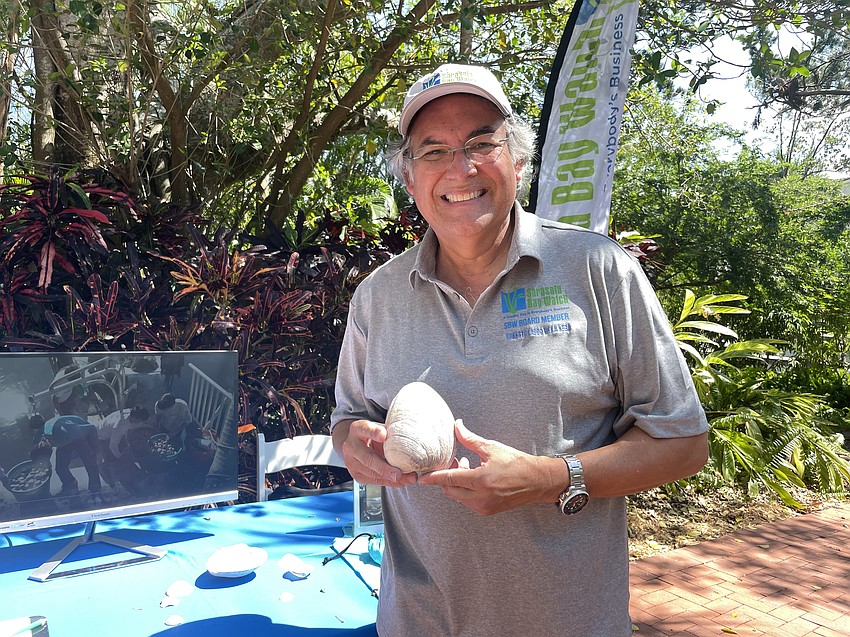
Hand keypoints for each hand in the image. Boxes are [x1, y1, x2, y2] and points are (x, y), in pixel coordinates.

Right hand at [337, 418, 417, 487]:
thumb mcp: (380, 428)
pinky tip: (401, 481)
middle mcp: (351, 446)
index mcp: (357, 429)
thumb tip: (410, 439)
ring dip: (392, 478)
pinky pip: (375, 481)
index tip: (383, 435)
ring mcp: (352, 462)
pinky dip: (390, 482)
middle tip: (398, 474)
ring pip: (372, 474)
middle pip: (368, 458)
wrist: (356, 443)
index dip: (374, 432)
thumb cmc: (372, 434)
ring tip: (409, 478)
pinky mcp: (357, 475)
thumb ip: (390, 433)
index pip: (365, 429)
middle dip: (385, 468)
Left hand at [418, 420, 562, 515]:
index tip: (421, 478)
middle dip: (446, 478)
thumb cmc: (517, 463)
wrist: (538, 481)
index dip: (434, 478)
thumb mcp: (492, 448)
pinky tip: (473, 478)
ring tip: (466, 467)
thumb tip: (457, 426)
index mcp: (481, 481)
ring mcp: (484, 507)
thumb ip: (470, 439)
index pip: (450, 479)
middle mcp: (481, 497)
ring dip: (456, 484)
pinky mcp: (488, 511)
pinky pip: (468, 501)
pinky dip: (465, 491)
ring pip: (458, 497)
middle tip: (454, 462)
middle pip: (451, 490)